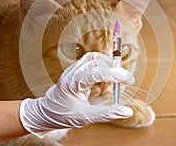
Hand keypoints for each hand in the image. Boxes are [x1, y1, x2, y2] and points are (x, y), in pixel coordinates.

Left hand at [19, 52, 134, 136]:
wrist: (47, 112)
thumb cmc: (63, 115)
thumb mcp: (85, 118)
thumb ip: (106, 113)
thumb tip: (127, 111)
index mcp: (72, 83)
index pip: (95, 72)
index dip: (113, 74)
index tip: (128, 80)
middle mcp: (72, 73)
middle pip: (95, 61)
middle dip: (113, 69)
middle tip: (126, 80)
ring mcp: (73, 69)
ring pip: (94, 58)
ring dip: (108, 65)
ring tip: (117, 78)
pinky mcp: (76, 70)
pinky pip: (91, 62)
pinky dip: (102, 67)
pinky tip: (107, 78)